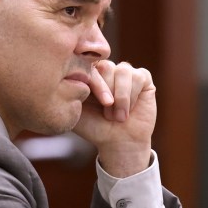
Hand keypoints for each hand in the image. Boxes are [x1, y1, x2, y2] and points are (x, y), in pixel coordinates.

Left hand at [73, 60, 156, 176]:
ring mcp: (124, 73)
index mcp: (88, 75)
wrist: (117, 142)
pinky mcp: (142, 78)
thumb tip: (64, 73)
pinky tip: (129, 110)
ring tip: (117, 116)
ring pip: (123, 71)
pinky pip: (139, 77)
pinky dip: (132, 96)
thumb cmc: (94, 127)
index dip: (92, 82)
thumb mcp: (75, 109)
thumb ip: (68, 91)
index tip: (90, 100)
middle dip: (106, 91)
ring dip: (121, 97)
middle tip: (107, 114)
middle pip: (106, 66)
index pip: (87, 65)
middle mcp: (106, 70)